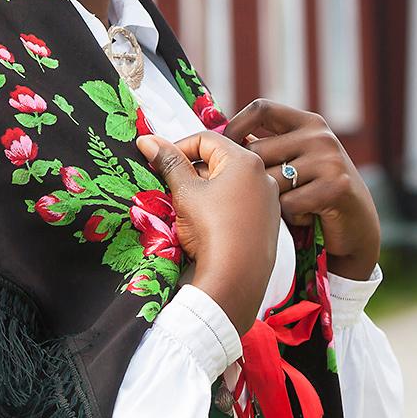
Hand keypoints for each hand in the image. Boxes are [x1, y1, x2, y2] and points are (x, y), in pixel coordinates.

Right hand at [136, 130, 279, 335]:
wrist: (236, 279)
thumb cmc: (212, 230)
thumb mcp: (185, 192)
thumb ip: (168, 162)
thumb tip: (148, 141)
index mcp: (245, 160)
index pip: (205, 139)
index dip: (178, 147)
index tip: (161, 162)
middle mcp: (262, 175)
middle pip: (219, 159)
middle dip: (192, 170)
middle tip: (172, 186)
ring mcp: (269, 200)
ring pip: (230, 182)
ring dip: (207, 188)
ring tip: (189, 207)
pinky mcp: (268, 222)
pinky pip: (242, 202)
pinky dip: (223, 205)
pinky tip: (209, 223)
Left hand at [225, 99, 381, 280]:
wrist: (358, 228)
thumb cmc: (316, 194)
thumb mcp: (296, 161)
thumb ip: (268, 148)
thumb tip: (217, 138)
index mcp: (308, 122)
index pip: (261, 108)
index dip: (235, 125)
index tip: (222, 145)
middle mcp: (320, 136)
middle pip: (258, 151)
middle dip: (252, 178)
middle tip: (261, 197)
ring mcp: (330, 159)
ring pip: (271, 180)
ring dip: (273, 201)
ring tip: (290, 207)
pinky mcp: (336, 187)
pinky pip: (288, 203)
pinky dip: (290, 216)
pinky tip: (307, 217)